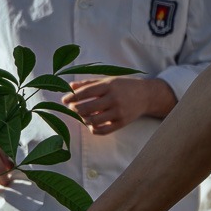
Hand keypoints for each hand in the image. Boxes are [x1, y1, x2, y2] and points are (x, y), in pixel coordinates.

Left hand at [61, 77, 175, 134]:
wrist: (146, 95)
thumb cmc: (123, 86)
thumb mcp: (107, 80)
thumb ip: (89, 83)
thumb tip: (70, 86)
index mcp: (109, 85)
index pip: (86, 92)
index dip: (72, 97)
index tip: (64, 100)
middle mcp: (114, 99)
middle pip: (87, 108)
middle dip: (75, 109)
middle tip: (72, 108)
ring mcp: (118, 112)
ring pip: (93, 120)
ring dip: (83, 119)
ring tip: (81, 116)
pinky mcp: (122, 123)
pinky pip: (102, 130)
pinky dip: (93, 129)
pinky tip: (91, 124)